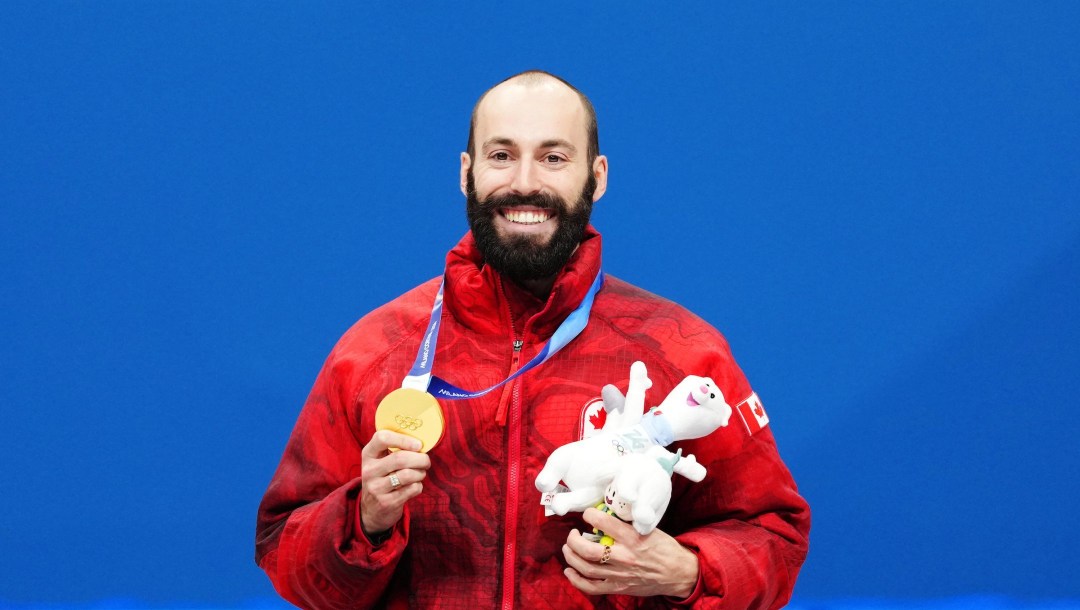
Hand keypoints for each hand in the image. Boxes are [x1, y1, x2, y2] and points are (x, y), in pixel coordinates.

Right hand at [359, 430, 431, 534]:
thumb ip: (395, 449)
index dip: (404, 439)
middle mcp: (369, 470)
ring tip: (420, 473)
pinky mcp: (386, 502)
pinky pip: (412, 489)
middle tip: (426, 461)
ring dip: (420, 473)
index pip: (382, 438)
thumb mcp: (380, 461)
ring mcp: (376, 487)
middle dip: (420, 459)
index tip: (418, 444)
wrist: (372, 510)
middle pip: (400, 458)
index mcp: (368, 454)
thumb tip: (422, 442)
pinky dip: (418, 486)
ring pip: (407, 475)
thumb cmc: (383, 478)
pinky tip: (414, 486)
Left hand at [562, 508, 698, 598]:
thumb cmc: (664, 548)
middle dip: (573, 540)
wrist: (678, 573)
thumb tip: (605, 514)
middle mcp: (624, 557)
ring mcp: (620, 575)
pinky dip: (576, 580)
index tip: (587, 513)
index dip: (589, 515)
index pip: (604, 523)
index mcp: (633, 538)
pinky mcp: (619, 587)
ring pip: (586, 568)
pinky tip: (570, 570)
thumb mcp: (648, 528)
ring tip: (568, 548)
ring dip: (571, 557)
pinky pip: (591, 587)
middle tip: (573, 533)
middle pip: (588, 550)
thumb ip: (627, 524)